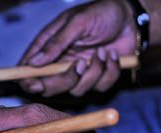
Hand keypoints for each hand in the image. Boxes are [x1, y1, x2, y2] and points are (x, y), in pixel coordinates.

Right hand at [20, 0, 136, 96]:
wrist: (131, 19)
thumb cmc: (102, 13)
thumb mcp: (77, 23)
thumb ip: (55, 44)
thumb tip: (33, 62)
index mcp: (48, 47)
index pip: (28, 70)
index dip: (28, 81)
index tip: (35, 84)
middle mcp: (60, 63)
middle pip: (49, 88)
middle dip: (65, 81)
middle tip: (79, 64)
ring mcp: (78, 73)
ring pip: (76, 90)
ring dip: (93, 73)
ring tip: (102, 52)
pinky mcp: (96, 78)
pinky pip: (99, 87)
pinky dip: (109, 72)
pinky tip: (112, 56)